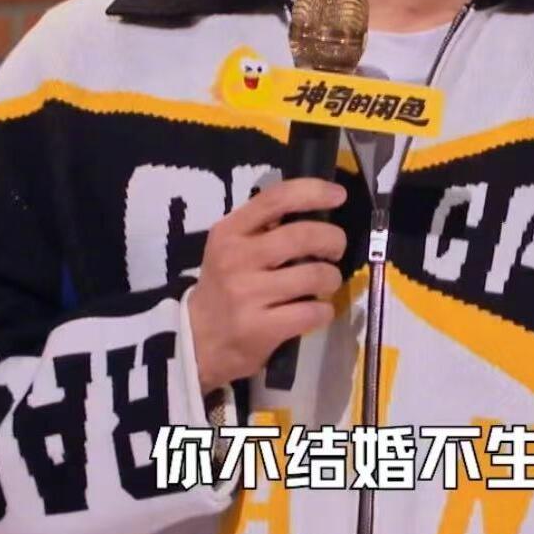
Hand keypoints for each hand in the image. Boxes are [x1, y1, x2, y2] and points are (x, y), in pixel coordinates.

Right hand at [186, 176, 348, 393]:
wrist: (195, 341)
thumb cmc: (223, 287)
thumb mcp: (230, 248)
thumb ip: (262, 227)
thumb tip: (311, 205)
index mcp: (229, 232)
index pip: (275, 199)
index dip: (312, 192)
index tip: (338, 195)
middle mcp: (236, 259)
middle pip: (302, 236)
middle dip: (333, 240)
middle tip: (335, 249)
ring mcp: (247, 295)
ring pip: (315, 275)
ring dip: (331, 278)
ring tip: (326, 284)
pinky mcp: (260, 329)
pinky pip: (312, 312)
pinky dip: (325, 311)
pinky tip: (316, 311)